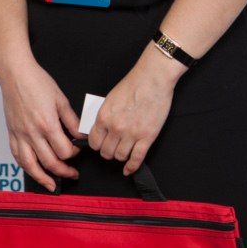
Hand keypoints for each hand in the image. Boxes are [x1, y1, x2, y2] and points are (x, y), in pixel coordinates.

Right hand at [0, 53, 82, 192]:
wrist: (15, 74)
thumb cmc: (37, 82)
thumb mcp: (61, 100)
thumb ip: (73, 121)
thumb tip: (82, 135)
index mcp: (47, 124)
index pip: (64, 151)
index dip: (74, 154)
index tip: (78, 151)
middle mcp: (32, 133)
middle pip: (50, 162)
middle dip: (64, 171)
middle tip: (73, 173)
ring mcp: (20, 135)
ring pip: (30, 166)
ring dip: (43, 178)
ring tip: (53, 185)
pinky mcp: (11, 134)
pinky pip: (17, 157)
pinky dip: (26, 168)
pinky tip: (33, 171)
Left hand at [85, 50, 180, 175]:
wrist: (153, 78)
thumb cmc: (133, 84)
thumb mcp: (110, 99)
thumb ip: (104, 116)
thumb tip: (100, 129)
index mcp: (104, 116)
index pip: (93, 142)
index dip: (97, 145)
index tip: (101, 144)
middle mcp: (115, 128)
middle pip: (105, 152)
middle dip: (108, 151)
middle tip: (112, 148)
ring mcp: (131, 134)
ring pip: (120, 156)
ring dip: (120, 156)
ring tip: (123, 151)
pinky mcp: (147, 137)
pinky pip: (137, 158)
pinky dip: (132, 166)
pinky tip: (129, 169)